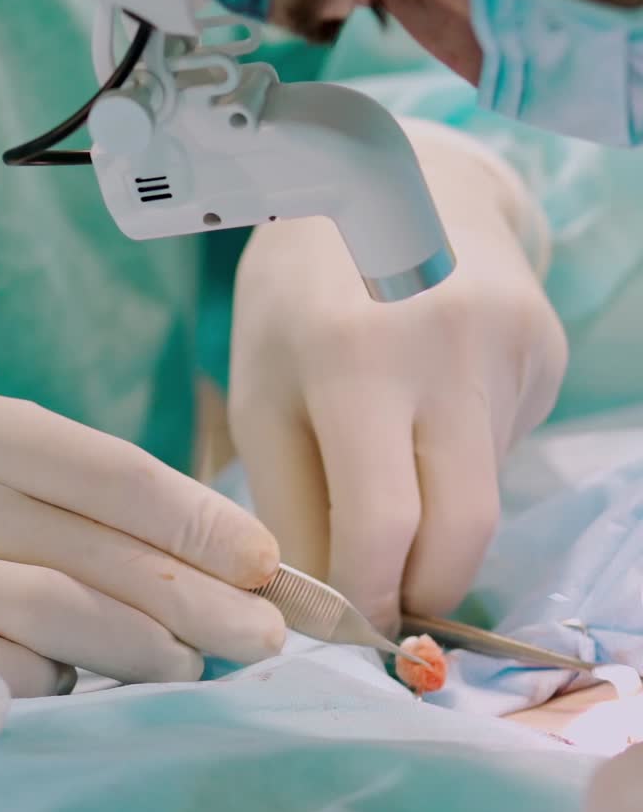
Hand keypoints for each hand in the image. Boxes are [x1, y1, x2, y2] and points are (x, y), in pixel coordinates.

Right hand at [0, 387, 284, 698]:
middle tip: (263, 634)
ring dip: (144, 647)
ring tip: (197, 666)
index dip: (194, 518)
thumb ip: (64, 493)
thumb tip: (209, 558)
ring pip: (52, 611)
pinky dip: (54, 681)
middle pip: (89, 547)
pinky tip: (84, 684)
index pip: (102, 468)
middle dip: (194, 596)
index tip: (263, 560)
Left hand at [227, 125, 565, 630]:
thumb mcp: (263, 394)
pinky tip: (427, 413)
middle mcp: (451, 347)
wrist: (385, 182)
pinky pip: (504, 451)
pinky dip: (459, 468)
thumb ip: (293, 504)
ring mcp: (515, 345)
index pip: (383, 522)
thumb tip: (327, 606)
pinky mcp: (548, 348)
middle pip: (465, 529)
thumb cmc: (297, 300)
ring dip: (438, 521)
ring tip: (389, 467)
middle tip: (389, 604)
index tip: (355, 629)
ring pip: (487, 494)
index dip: (372, 598)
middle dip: (427, 589)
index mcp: (354, 357)